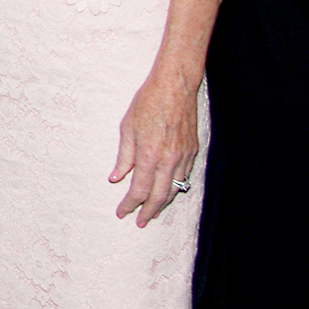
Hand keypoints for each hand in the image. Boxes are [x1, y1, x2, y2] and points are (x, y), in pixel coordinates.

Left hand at [111, 69, 199, 226]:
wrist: (175, 87)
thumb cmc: (148, 103)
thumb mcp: (127, 127)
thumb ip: (124, 156)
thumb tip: (116, 178)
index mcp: (149, 154)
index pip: (139, 190)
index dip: (130, 204)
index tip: (122, 213)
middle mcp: (169, 160)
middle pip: (159, 196)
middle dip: (148, 212)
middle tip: (140, 222)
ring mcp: (184, 156)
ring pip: (175, 189)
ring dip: (163, 203)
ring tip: (152, 211)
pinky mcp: (193, 151)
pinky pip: (184, 176)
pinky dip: (175, 187)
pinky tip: (168, 190)